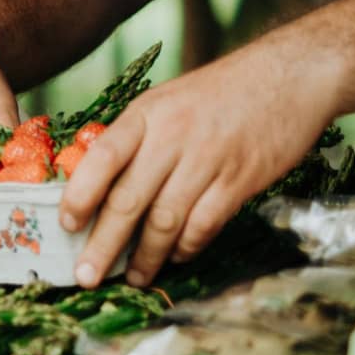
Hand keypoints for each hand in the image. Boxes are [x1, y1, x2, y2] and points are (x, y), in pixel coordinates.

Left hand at [59, 40, 334, 288]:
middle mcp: (172, 137)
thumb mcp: (164, 101)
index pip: (102, 158)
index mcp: (145, 115)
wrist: (289, 76)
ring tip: (133, 277)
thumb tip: (96, 181)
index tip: (65, 225)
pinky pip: (205, 223)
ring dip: (147, 256)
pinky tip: (176, 257)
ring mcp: (208, 160)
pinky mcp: (241, 179)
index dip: (80, 194)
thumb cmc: (217, 93)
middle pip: (129, 198)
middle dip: (104, 244)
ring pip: (166, 219)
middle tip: (86, 275)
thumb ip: (134, 137)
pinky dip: (187, 246)